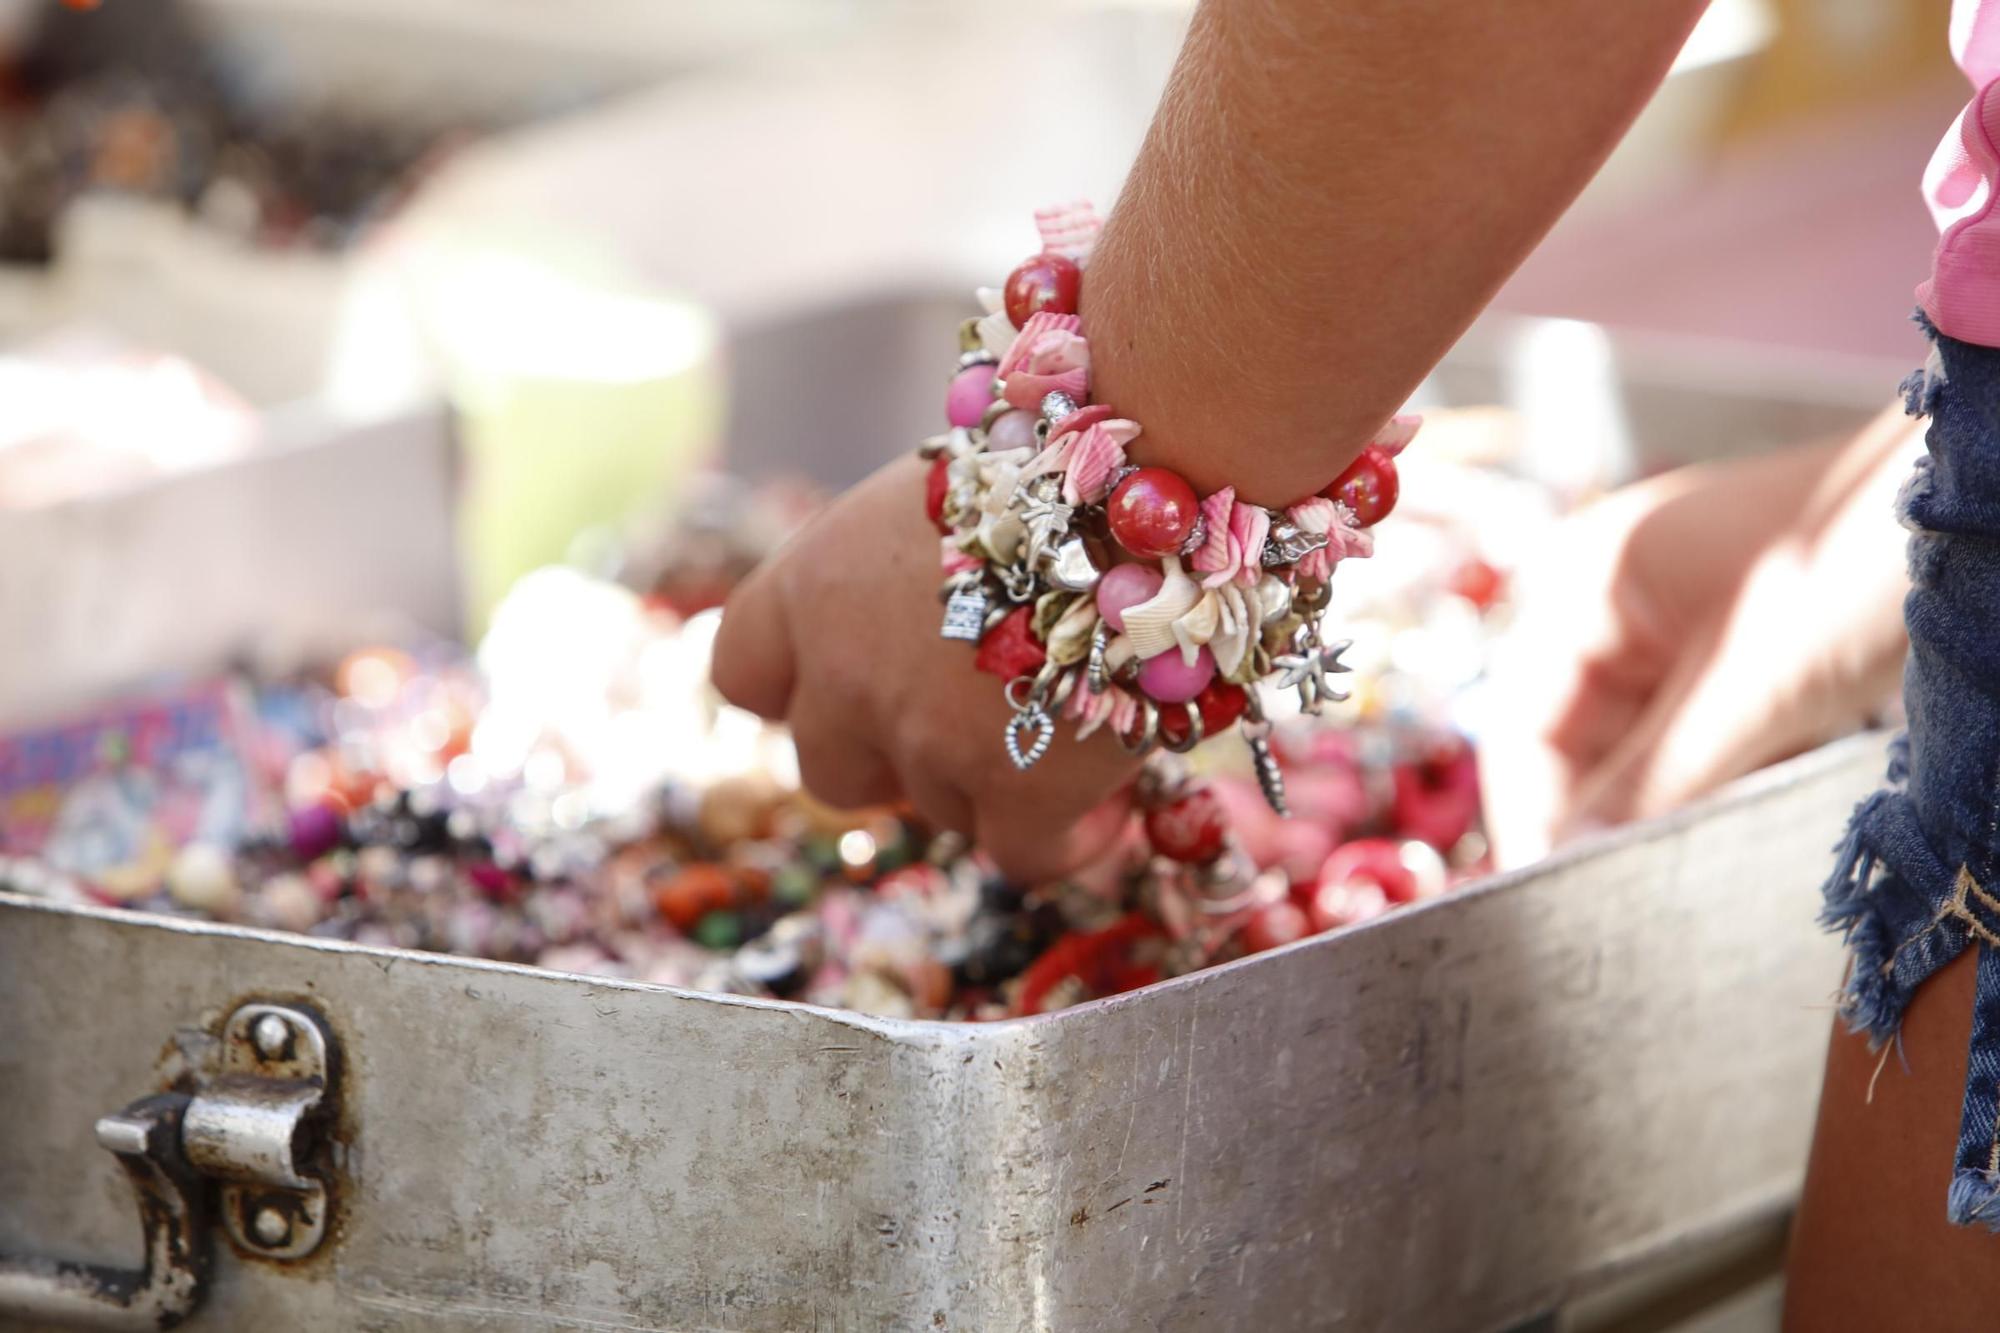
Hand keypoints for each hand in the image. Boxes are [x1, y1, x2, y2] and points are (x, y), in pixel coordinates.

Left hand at [710, 454, 1138, 881]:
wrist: (1153, 490)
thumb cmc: (1059, 473)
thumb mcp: (938, 502)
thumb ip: (893, 581)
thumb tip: (916, 636)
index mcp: (814, 584)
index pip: (743, 673)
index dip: (799, 691)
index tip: (851, 685)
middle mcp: (847, 670)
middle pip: (830, 769)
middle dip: (895, 758)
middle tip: (974, 720)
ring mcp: (925, 739)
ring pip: (937, 811)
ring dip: (994, 782)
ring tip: (1070, 722)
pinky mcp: (1015, 791)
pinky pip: (1023, 857)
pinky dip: (1065, 838)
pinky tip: (1108, 797)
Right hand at [1481, 407, 1916, 867]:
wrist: (1985, 501)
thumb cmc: (1861, 557)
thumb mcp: (1749, 688)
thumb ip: (1651, 782)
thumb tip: (1568, 865)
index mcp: (1584, 583)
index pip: (1521, 728)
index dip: (1532, 819)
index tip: (1555, 904)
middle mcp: (1613, 601)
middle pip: (1576, 742)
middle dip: (1610, 815)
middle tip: (1635, 900)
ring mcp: (1676, 624)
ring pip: (1643, 748)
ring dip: (1673, 803)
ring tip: (1701, 857)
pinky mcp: (1737, 651)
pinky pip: (1701, 737)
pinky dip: (1725, 779)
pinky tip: (1757, 806)